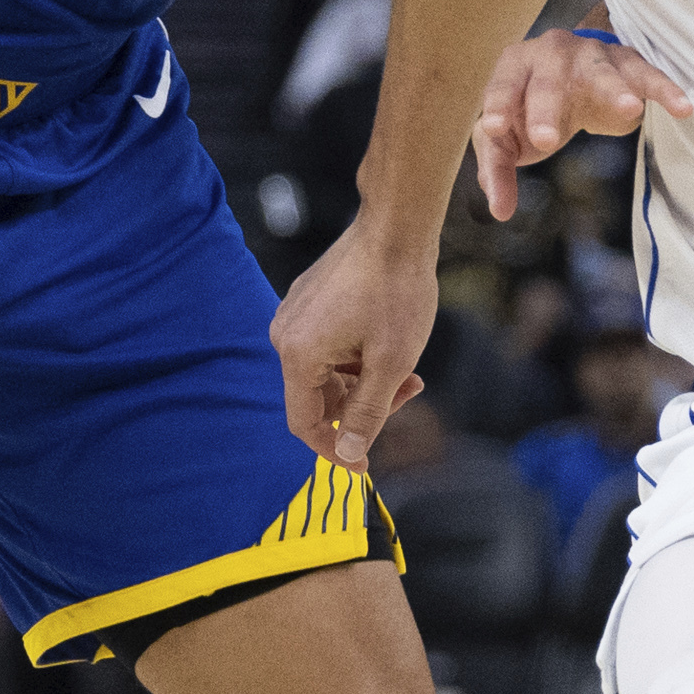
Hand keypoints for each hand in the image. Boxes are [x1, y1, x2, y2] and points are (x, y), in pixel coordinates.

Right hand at [271, 222, 434, 470]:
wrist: (396, 228)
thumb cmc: (397, 291)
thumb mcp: (390, 364)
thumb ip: (367, 414)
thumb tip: (349, 455)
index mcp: (297, 354)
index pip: (304, 422)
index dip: (333, 449)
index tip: (363, 465)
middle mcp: (286, 334)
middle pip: (319, 396)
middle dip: (362, 404)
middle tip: (408, 393)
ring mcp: (296, 314)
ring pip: (329, 371)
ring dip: (365, 379)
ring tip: (408, 368)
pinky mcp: (310, 299)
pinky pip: (329, 345)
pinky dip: (359, 355)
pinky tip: (391, 344)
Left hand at [474, 29, 689, 218]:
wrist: (575, 75)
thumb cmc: (532, 106)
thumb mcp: (508, 137)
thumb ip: (497, 169)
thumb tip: (500, 210)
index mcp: (516, 65)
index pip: (503, 84)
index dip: (497, 105)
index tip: (492, 128)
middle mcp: (552, 52)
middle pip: (547, 80)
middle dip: (546, 109)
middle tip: (546, 140)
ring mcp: (593, 55)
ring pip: (602, 72)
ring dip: (615, 90)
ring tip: (629, 109)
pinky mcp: (629, 64)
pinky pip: (649, 76)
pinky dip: (665, 91)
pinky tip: (682, 108)